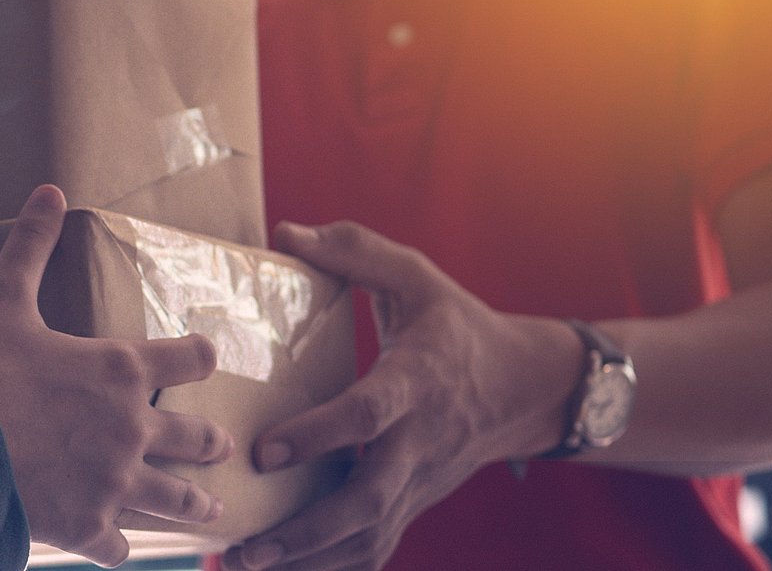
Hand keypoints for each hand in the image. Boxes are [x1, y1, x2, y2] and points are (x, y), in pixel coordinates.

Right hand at [0, 185, 233, 566]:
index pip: (187, 359)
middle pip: (193, 437)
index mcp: (118, 371)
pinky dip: (121, 547)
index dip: (201, 356)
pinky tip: (121, 548)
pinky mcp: (86, 526)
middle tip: (223, 446)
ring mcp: (113, 483)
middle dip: (210, 441)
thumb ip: (30, 248)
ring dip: (196, 505)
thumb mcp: (1, 301)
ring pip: (173, 500)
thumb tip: (49, 191)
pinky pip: (119, 546)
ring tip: (212, 512)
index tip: (209, 357)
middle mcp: (131, 429)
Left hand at [226, 221, 577, 570]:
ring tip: (244, 566)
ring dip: (310, 559)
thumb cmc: (456, 326)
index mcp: (416, 382)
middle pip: (367, 498)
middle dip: (306, 529)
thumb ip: (354, 251)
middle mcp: (419, 441)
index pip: (367, 414)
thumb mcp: (415, 276)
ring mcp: (420, 481)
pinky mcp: (415, 503)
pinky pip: (376, 546)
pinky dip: (333, 567)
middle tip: (245, 546)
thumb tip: (287, 234)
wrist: (527, 387)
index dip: (318, 435)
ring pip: (370, 535)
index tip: (265, 451)